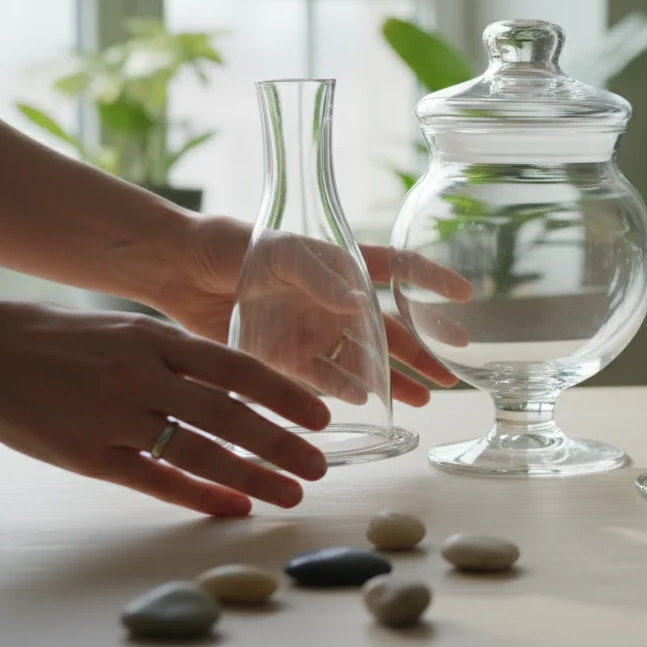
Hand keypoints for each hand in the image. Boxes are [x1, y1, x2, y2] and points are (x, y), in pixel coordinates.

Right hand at [0, 300, 330, 515]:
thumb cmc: (62, 340)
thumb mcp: (129, 330)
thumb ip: (180, 355)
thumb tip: (242, 382)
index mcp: (156, 339)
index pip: (236, 367)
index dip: (284, 393)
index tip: (321, 415)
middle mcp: (140, 376)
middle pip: (228, 415)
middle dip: (281, 444)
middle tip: (320, 465)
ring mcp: (113, 418)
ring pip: (198, 452)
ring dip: (252, 477)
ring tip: (290, 493)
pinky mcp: (88, 455)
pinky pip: (155, 480)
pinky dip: (199, 496)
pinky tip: (234, 508)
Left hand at [153, 216, 470, 405]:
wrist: (182, 269)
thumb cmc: (236, 246)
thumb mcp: (282, 252)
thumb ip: (321, 277)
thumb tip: (358, 305)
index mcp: (343, 265)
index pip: (399, 268)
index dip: (432, 279)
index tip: (464, 295)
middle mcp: (335, 301)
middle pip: (390, 328)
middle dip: (423, 351)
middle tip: (452, 375)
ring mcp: (314, 329)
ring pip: (364, 359)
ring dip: (393, 379)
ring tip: (423, 399)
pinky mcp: (287, 355)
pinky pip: (323, 377)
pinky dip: (345, 390)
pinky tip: (366, 401)